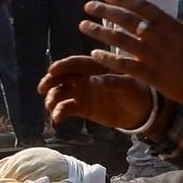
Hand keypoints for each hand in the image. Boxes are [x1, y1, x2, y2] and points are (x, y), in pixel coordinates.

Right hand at [39, 54, 155, 132]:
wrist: (140, 112)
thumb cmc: (137, 92)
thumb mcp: (129, 86)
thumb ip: (113, 82)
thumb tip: (95, 81)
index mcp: (96, 66)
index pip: (76, 63)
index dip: (63, 66)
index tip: (51, 71)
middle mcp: (85, 77)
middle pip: (63, 76)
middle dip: (50, 81)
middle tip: (42, 89)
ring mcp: (82, 92)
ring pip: (61, 92)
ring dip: (52, 98)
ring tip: (50, 106)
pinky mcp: (81, 108)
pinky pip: (66, 108)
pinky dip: (59, 112)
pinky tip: (57, 118)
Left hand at [75, 0, 182, 107]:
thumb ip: (170, 26)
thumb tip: (155, 17)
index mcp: (170, 25)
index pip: (143, 6)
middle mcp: (159, 37)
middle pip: (126, 19)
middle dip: (104, 10)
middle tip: (88, 6)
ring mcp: (153, 55)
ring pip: (120, 39)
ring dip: (99, 31)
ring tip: (83, 25)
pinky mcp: (149, 74)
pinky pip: (123, 64)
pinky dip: (107, 58)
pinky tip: (94, 54)